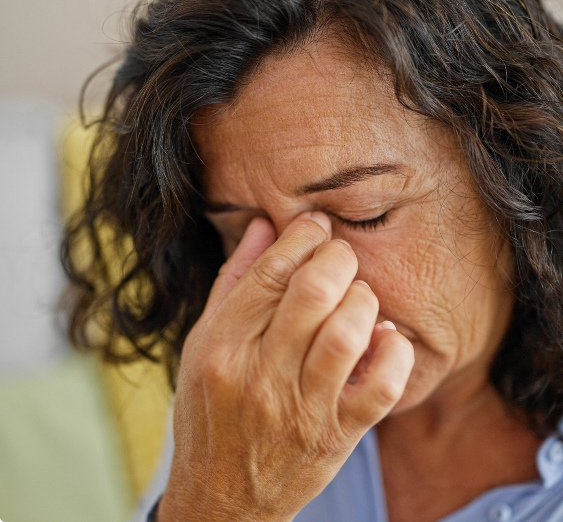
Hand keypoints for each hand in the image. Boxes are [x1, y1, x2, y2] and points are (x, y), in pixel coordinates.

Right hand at [158, 212, 413, 520]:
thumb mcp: (203, 342)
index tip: (315, 226)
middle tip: (339, 256)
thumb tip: (263, 225)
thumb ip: (235, 280)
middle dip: (337, 258)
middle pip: (313, 292)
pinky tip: (384, 336)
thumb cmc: (211, 410)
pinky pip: (380, 387)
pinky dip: (393, 352)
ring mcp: (300, 409)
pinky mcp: (335, 437)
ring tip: (358, 296)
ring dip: (363, 299)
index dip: (301, 236)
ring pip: (347, 333)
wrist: (223, 495)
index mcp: (222, 346)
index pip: (270, 272)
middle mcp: (260, 375)